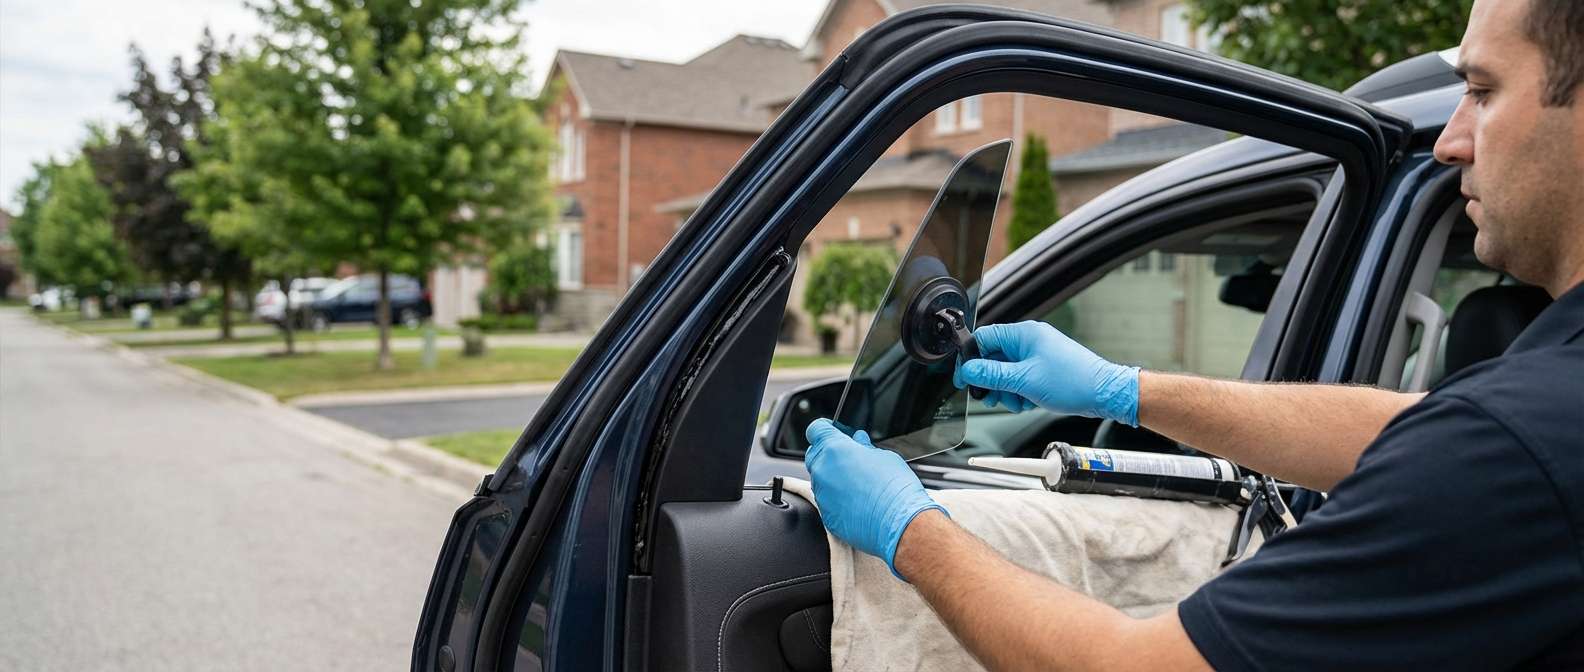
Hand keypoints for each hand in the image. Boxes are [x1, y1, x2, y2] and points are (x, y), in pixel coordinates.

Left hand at [804, 418, 946, 580]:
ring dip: (834, 477)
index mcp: (835, 450)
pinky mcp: (827, 515)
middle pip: (815, 454)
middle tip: (852, 458)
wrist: (900, 524)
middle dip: (829, 453)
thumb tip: (859, 443)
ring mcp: (822, 495)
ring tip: (859, 483)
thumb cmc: (895, 488)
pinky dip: (837, 498)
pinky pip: (827, 501)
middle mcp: (822, 471)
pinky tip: (858, 501)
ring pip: (821, 479)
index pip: (816, 430)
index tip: (836, 433)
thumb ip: (864, 448)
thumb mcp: (884, 457)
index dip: (826, 429)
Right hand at [954, 321, 1139, 425]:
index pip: (984, 339)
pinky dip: (1020, 392)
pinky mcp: (1044, 368)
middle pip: (993, 358)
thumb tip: (969, 370)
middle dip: (992, 381)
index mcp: (1023, 334)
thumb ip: (992, 375)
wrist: (1104, 393)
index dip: (971, 360)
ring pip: (1006, 372)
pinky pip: (1020, 378)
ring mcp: (1038, 354)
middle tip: (992, 396)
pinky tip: (1028, 402)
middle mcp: (1030, 340)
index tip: (965, 379)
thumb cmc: (1073, 381)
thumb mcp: (1024, 380)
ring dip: (1006, 390)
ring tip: (1017, 401)